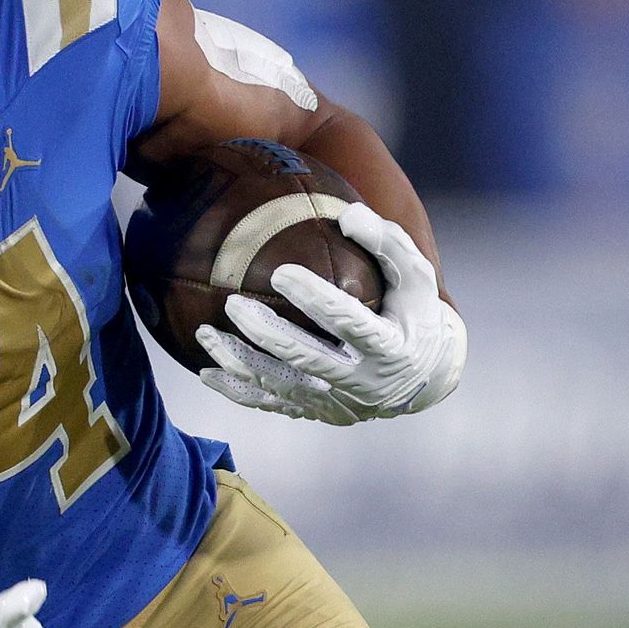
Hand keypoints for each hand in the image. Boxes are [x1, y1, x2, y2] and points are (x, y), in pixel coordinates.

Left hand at [200, 202, 465, 421]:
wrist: (423, 378)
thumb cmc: (415, 314)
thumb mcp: (416, 277)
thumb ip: (388, 244)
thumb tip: (348, 214)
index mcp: (391, 348)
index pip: (351, 324)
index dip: (317, 301)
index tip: (282, 273)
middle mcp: (363, 383)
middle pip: (308, 360)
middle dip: (268, 334)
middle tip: (233, 304)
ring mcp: (336, 403)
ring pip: (281, 386)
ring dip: (240, 362)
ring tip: (205, 333)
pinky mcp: (315, 413)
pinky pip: (271, 404)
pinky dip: (238, 390)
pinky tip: (207, 372)